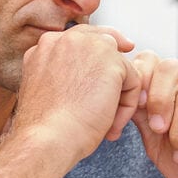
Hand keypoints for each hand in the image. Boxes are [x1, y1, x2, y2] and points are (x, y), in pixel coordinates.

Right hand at [12, 24, 140, 162]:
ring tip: (107, 124)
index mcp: (45, 47)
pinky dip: (127, 106)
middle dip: (116, 68)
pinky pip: (132, 79)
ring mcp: (86, 44)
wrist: (47, 139)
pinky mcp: (109, 58)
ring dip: (118, 96)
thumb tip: (90, 79)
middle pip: (104, 41)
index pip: (80, 40)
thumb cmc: (46, 128)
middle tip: (125, 94)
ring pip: (119, 65)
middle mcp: (64, 39)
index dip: (99, 56)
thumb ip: (63, 76)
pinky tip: (112, 124)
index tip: (110, 72)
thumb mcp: (48, 92)